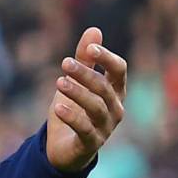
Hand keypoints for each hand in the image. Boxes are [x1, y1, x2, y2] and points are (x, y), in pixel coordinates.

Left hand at [46, 27, 127, 171]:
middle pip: (104, 87)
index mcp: (115, 91)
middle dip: (85, 74)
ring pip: (96, 107)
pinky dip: (72, 118)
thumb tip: (95, 30)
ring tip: (59, 81)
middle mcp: (115, 109)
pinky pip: (85, 130)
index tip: (90, 49)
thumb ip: (85, 58)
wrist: (64, 147)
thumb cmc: (74, 109)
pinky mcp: (91, 144)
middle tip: (64, 63)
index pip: (119, 70)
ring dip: (78, 93)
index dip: (107, 58)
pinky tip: (57, 107)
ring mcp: (105, 128)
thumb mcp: (77, 81)